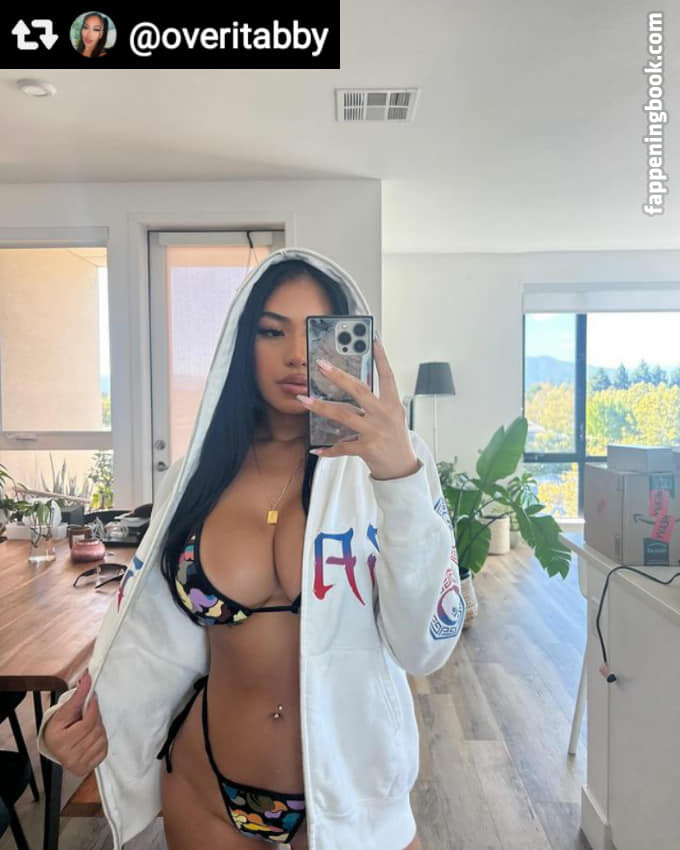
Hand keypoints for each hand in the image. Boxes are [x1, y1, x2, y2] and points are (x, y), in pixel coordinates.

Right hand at [43, 670, 107, 776]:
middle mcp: (70, 757)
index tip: (93, 698)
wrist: (55, 747)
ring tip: (89, 726)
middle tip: (90, 713)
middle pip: (96, 730)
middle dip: (96, 717)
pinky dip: (101, 739)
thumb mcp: (64, 711)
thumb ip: (78, 696)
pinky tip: (92, 737)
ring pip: (102, 738)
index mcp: (61, 742)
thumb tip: (88, 678)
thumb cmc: (59, 728)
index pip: (88, 722)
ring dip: (99, 728)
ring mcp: (80, 765)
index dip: (93, 707)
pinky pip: (104, 748)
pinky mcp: (89, 767)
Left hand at [296, 336, 420, 479]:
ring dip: (321, 407)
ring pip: (343, 415)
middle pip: (359, 390)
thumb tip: (350, 388)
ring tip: (304, 399)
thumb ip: (374, 403)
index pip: (387, 377)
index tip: (373, 340)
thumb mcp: (391, 417)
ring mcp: (375, 431)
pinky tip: (316, 449)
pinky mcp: (366, 448)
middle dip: (338, 376)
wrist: (402, 468)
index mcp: (392, 404)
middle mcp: (384, 415)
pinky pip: (342, 446)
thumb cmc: (395, 439)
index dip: (381, 358)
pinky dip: (328, 449)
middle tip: (321, 365)